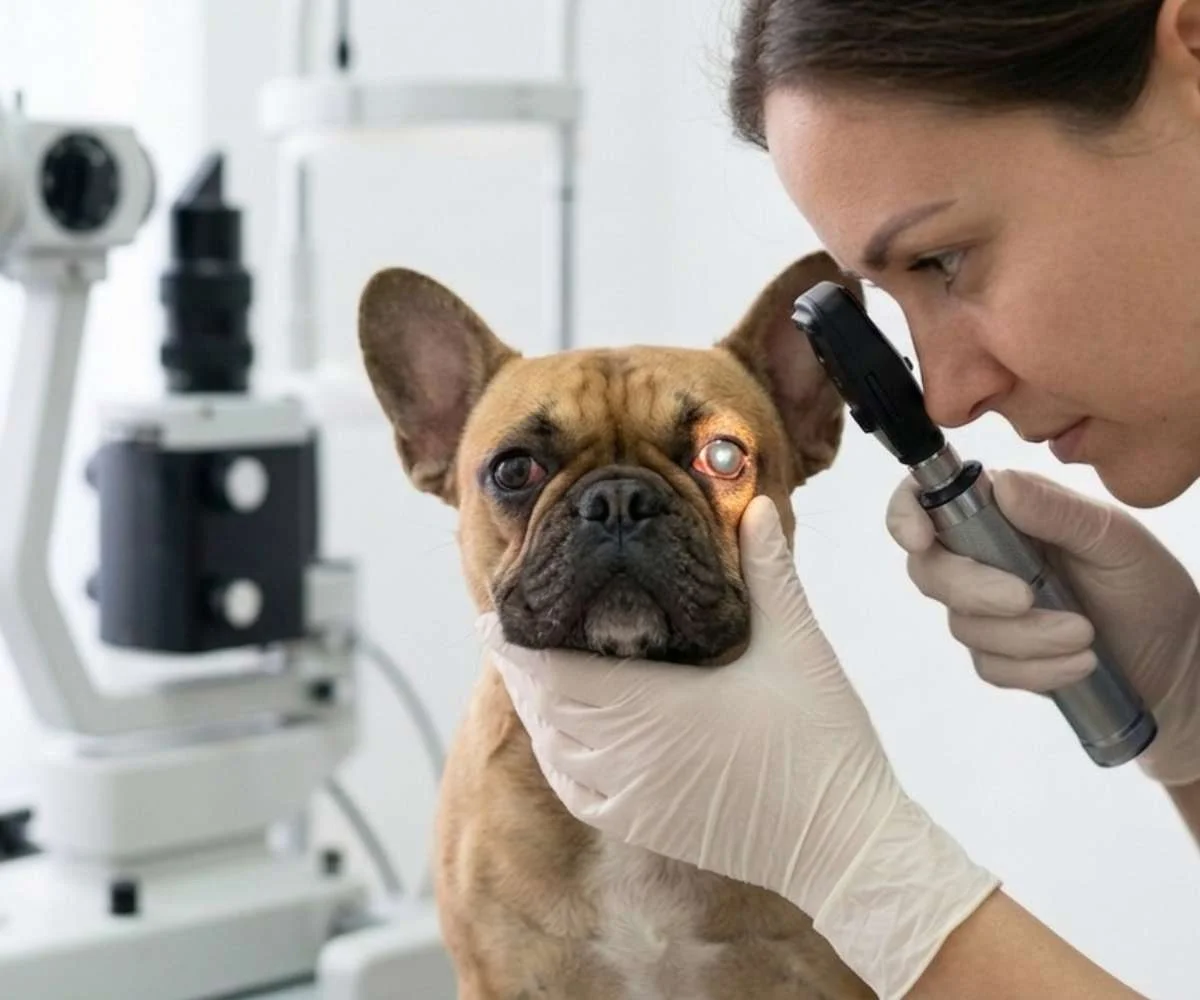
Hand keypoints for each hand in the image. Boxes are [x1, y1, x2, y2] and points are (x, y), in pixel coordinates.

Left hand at [478, 495, 998, 998]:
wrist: (842, 840)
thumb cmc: (820, 740)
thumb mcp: (797, 644)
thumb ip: (769, 571)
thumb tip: (753, 506)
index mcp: (653, 705)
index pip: (556, 671)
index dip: (517, 646)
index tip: (492, 619)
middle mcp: (628, 755)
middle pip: (546, 709)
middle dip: (522, 671)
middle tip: (506, 637)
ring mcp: (633, 797)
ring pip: (556, 752)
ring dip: (537, 713)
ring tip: (528, 679)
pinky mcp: (646, 826)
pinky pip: (578, 794)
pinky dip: (559, 761)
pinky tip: (562, 743)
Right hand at [887, 469, 1199, 784]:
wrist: (1178, 660)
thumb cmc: (1147, 586)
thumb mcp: (1114, 539)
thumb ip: (1058, 511)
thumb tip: (1000, 483)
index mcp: (1001, 512)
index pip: (926, 503)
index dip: (905, 516)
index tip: (918, 538)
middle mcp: (982, 557)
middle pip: (930, 571)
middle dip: (974, 589)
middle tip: (1026, 596)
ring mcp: (985, 611)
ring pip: (964, 626)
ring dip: (1025, 636)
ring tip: (1085, 635)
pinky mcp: (999, 656)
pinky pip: (990, 667)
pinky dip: (1036, 669)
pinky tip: (1079, 663)